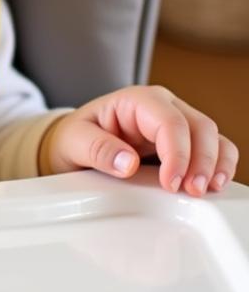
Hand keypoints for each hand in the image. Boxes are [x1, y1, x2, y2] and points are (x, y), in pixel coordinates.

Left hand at [38, 85, 238, 195]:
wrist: (72, 145)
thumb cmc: (75, 137)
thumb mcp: (74, 141)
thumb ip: (98, 149)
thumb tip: (128, 164)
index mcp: (136, 101)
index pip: (169, 121)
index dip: (177, 152)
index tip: (171, 182)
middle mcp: (162, 107)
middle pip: (199, 127)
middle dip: (201, 160)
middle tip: (192, 190)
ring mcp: (176, 123)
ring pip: (212, 137)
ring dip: (215, 164)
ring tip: (204, 190)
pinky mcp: (184, 143)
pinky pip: (213, 150)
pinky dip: (218, 166)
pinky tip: (211, 185)